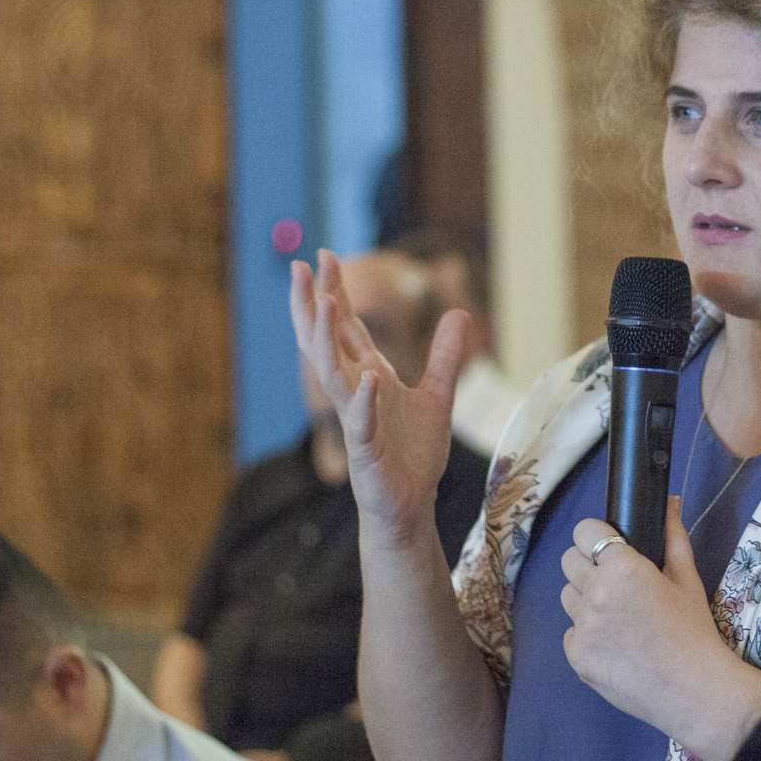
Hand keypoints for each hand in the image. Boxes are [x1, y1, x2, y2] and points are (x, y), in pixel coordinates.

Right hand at [289, 251, 468, 545]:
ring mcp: (356, 419)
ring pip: (333, 374)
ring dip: (326, 339)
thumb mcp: (438, 395)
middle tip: (301, 266)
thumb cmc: (414, 453)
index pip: (345, 327)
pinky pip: (362, 421)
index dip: (334, 293)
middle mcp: (355, 391)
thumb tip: (459, 312)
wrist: (411, 505)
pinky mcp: (366, 449)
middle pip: (326, 341)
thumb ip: (446, 355)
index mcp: (368, 375)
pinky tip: (371, 378)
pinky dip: (366, 400)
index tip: (324, 256)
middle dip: (312, 304)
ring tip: (321, 303)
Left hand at [559, 497, 760, 760]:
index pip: (583, 531)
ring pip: (567, 596)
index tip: (610, 550)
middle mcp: (595, 593)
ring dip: (586, 600)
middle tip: (617, 585)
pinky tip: (616, 646)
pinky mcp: (575, 656)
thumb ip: (671, 536)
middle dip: (589, 566)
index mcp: (623, 568)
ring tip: (618, 618)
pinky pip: (571, 632)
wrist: (693, 690)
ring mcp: (581, 627)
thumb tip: (669, 501)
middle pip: (568, 560)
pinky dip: (587, 635)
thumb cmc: (694, 631)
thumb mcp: (687, 578)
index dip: (596, 538)